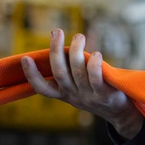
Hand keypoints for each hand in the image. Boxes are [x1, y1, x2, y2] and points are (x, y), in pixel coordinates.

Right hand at [21, 29, 143, 139]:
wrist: (119, 113)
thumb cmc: (96, 92)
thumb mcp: (78, 87)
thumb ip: (70, 71)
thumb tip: (59, 45)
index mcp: (64, 94)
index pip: (43, 88)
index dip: (32, 75)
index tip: (25, 58)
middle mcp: (74, 96)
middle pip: (60, 73)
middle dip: (56, 50)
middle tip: (56, 31)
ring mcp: (89, 96)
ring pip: (78, 71)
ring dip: (77, 50)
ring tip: (79, 36)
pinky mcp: (104, 95)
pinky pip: (96, 77)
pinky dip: (94, 64)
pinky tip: (95, 53)